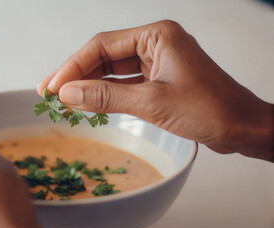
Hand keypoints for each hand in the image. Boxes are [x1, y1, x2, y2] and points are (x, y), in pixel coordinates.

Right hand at [37, 20, 272, 160]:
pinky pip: (125, 84)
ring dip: (89, 85)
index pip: (102, 46)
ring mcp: (157, 62)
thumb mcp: (151, 102)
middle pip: (104, 56)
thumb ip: (106, 96)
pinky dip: (106, 94)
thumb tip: (68, 94)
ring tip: (63, 99)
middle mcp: (155, 43)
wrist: (243, 127)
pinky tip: (88, 103)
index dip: (73, 66)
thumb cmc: (209, 109)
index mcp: (156, 35)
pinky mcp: (159, 80)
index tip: (52, 86)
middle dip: (77, 75)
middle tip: (49, 91)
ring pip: (113, 71)